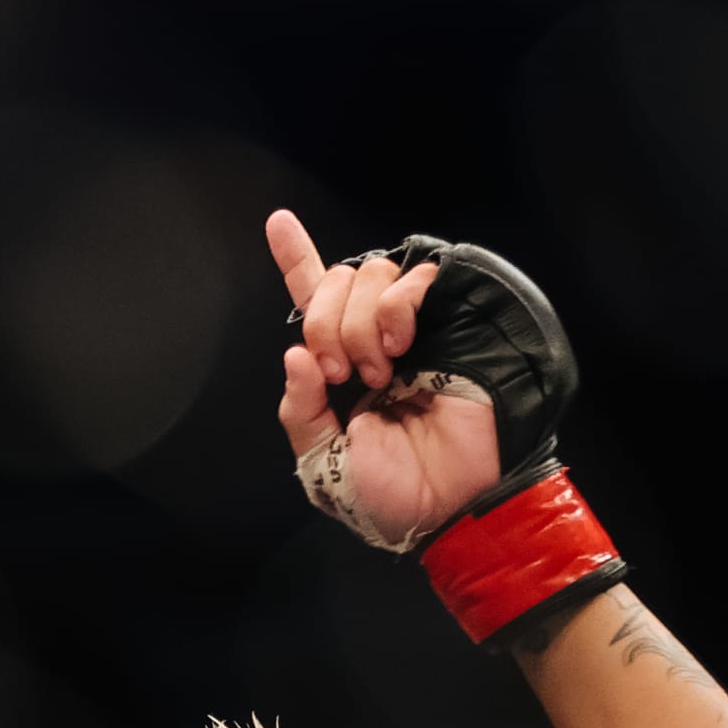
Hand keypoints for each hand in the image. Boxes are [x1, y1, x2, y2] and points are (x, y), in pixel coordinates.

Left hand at [266, 210, 502, 548]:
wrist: (448, 504)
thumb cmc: (390, 494)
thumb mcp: (323, 462)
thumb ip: (301, 410)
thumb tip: (296, 354)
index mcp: (344, 366)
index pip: (316, 303)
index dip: (297, 260)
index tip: (278, 223)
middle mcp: (375, 338)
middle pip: (337, 280)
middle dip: (325, 324)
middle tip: (340, 374)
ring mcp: (414, 327)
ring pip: (369, 273)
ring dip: (359, 324)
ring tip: (380, 373)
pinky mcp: (449, 320)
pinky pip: (411, 281)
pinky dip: (393, 309)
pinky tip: (400, 349)